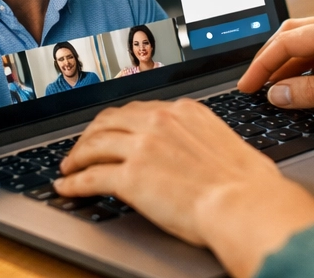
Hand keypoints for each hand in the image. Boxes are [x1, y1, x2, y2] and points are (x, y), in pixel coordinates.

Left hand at [55, 98, 313, 277]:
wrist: (244, 203)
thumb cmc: (247, 182)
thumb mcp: (225, 142)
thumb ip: (203, 139)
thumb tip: (201, 151)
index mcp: (184, 111)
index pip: (138, 109)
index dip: (118, 122)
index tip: (111, 131)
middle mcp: (159, 121)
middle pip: (110, 121)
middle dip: (91, 134)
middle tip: (82, 148)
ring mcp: (142, 147)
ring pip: (94, 145)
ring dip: (76, 157)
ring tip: (69, 167)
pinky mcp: (130, 177)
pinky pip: (91, 177)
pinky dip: (73, 182)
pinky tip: (66, 187)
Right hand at [237, 10, 313, 115]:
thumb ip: (313, 94)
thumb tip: (278, 94)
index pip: (287, 42)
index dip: (261, 65)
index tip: (247, 86)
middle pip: (294, 35)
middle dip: (270, 60)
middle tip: (254, 85)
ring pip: (311, 44)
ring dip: (291, 65)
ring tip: (276, 91)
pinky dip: (312, 68)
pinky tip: (307, 87)